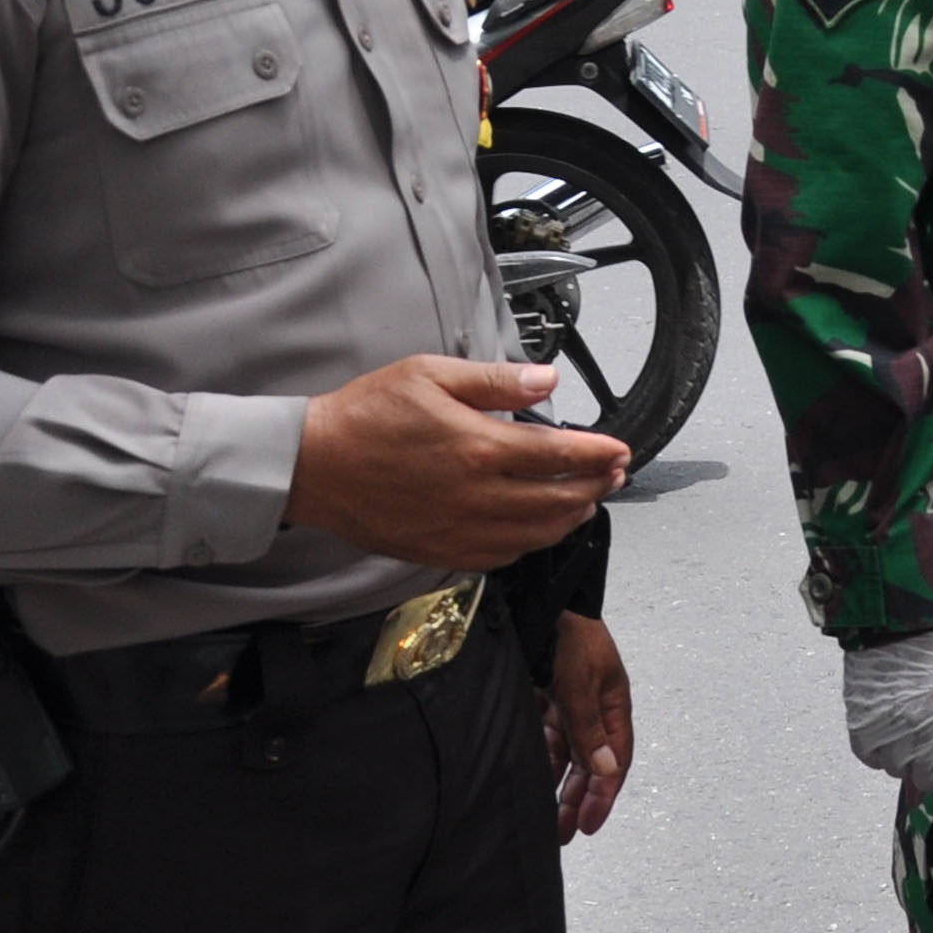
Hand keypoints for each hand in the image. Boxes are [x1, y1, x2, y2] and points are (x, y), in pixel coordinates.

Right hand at [289, 358, 629, 568]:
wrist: (312, 465)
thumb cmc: (365, 416)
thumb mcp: (429, 375)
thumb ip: (495, 381)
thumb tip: (547, 380)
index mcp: (478, 448)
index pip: (561, 456)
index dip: (598, 454)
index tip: (620, 450)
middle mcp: (476, 495)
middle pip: (559, 501)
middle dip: (595, 487)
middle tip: (612, 475)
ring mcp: (460, 529)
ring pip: (536, 535)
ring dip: (570, 519)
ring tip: (586, 502)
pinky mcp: (441, 551)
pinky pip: (501, 557)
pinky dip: (529, 544)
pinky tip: (536, 529)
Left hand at [544, 612, 632, 837]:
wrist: (536, 596)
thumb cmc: (568, 631)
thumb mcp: (580, 681)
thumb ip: (589, 726)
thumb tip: (606, 769)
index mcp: (613, 703)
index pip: (615, 760)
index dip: (604, 795)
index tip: (589, 824)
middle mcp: (591, 708)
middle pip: (589, 764)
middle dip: (578, 799)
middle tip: (564, 833)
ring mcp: (564, 703)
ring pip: (563, 756)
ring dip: (556, 786)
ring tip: (544, 817)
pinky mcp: (538, 698)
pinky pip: (539, 739)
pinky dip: (536, 761)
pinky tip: (526, 782)